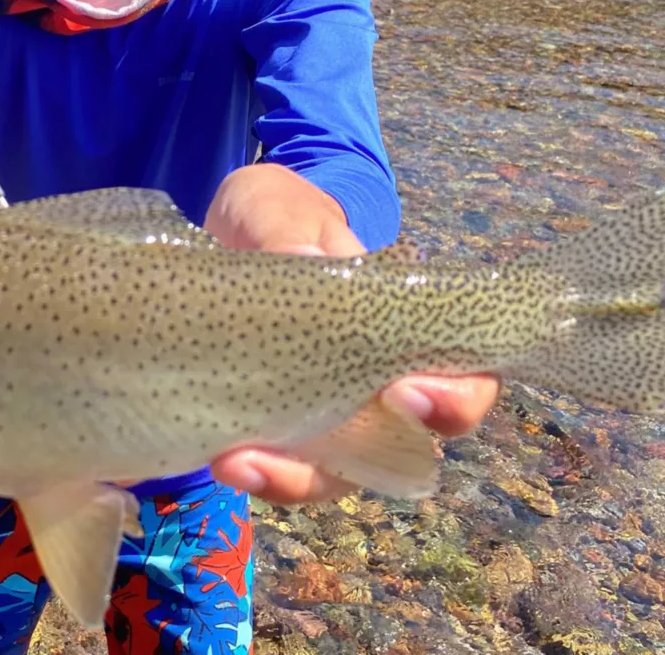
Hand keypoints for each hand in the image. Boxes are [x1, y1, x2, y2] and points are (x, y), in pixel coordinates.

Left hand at [203, 163, 499, 504]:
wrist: (227, 228)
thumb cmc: (273, 212)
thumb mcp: (276, 207)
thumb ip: (289, 231)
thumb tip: (311, 260)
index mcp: (400, 322)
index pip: (463, 375)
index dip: (454, 397)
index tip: (409, 392)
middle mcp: (374, 378)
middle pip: (406, 446)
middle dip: (373, 459)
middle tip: (322, 451)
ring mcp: (322, 406)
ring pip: (338, 472)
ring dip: (299, 479)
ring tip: (246, 463)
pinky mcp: (269, 420)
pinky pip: (279, 466)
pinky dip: (259, 472)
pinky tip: (224, 459)